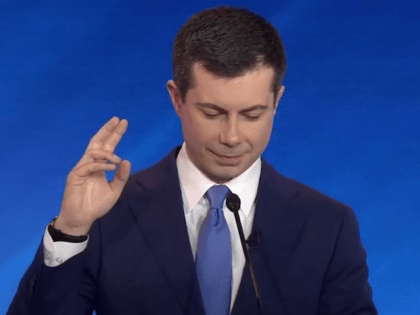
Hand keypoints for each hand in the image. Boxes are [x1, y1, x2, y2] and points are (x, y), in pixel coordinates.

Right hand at [55, 117, 130, 234]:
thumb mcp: (114, 190)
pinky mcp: (75, 176)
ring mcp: (81, 168)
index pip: (107, 146)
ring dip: (106, 153)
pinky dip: (100, 165)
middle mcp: (90, 164)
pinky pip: (88, 166)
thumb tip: (126, 160)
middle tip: (118, 120)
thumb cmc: (96, 205)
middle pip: (97, 142)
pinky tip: (110, 168)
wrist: (82, 218)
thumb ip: (121, 177)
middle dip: (107, 130)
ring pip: (92, 152)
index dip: (114, 134)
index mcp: (99, 166)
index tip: (122, 122)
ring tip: (116, 159)